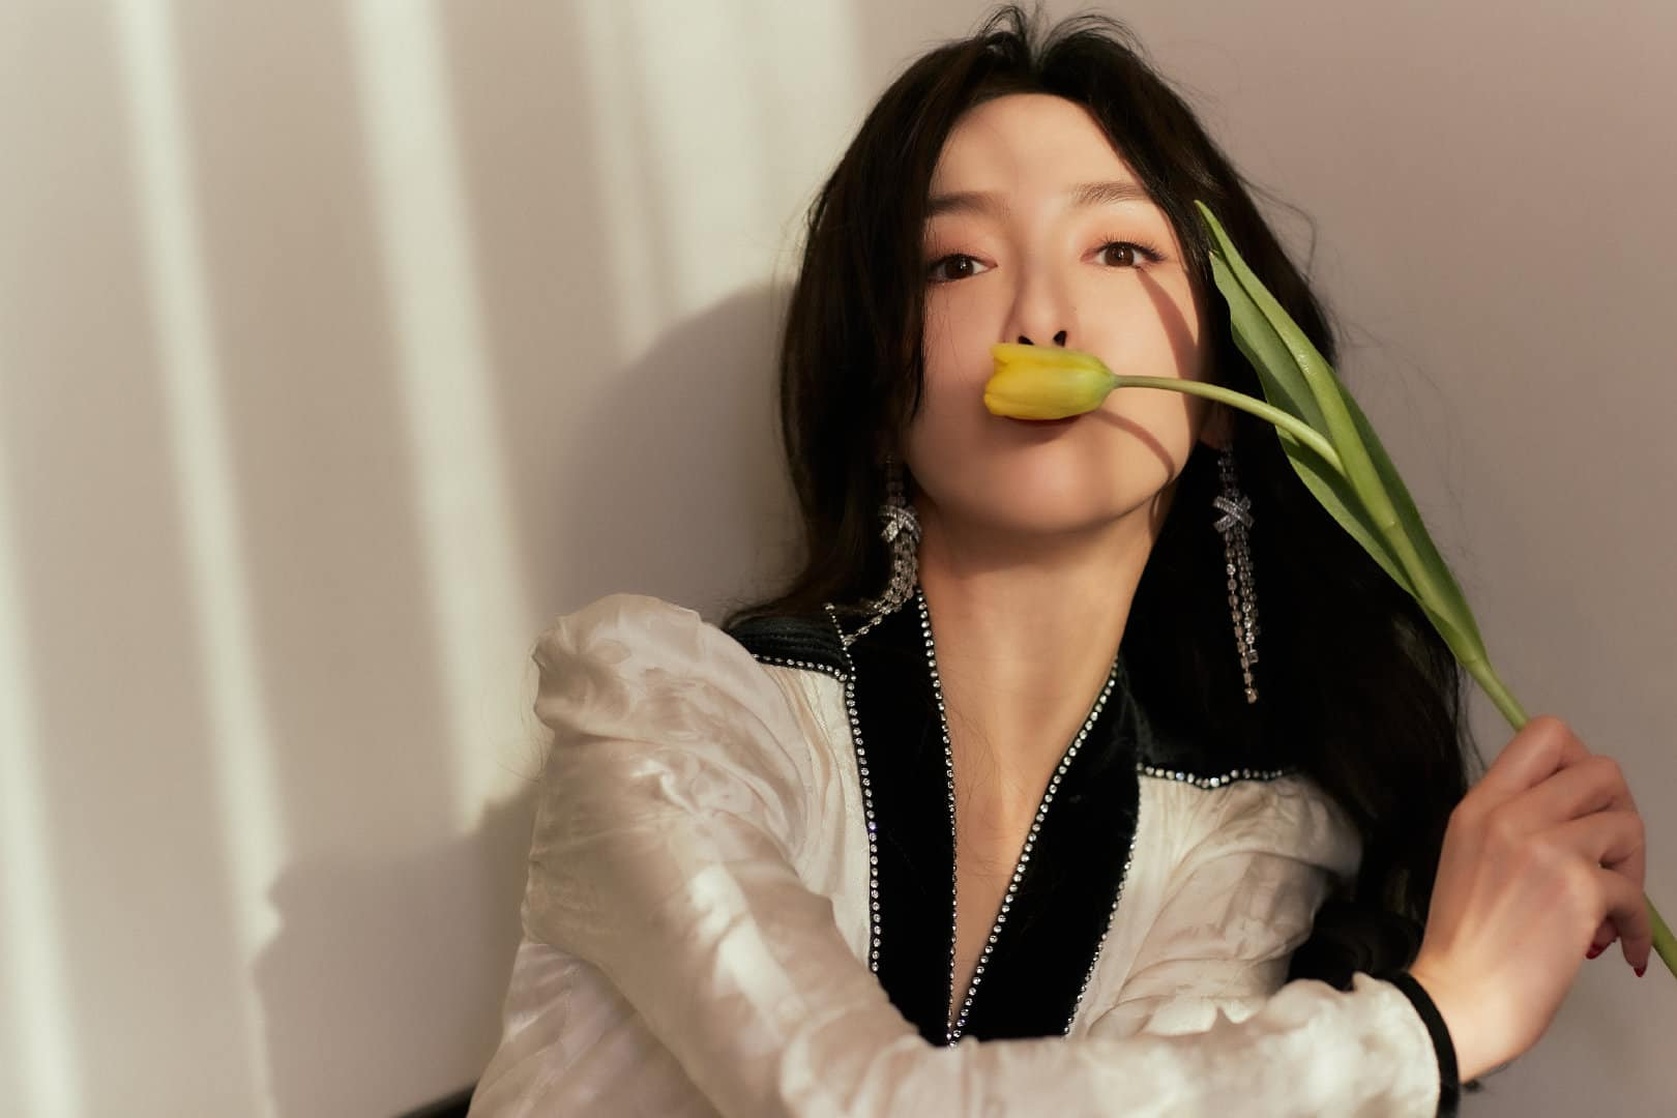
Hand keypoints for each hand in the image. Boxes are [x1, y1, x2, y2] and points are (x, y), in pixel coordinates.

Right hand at [1407, 716, 1648, 1081]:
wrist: (1457, 1000)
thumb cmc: (1463, 945)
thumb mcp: (1465, 857)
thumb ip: (1508, 824)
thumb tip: (1572, 815)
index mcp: (1479, 806)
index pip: (1545, 734)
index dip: (1579, 761)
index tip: (1582, 804)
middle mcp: (1510, 816)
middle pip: (1601, 770)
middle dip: (1618, 813)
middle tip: (1607, 857)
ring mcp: (1545, 849)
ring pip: (1626, 825)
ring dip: (1630, 870)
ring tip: (1606, 907)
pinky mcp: (1578, 891)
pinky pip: (1634, 892)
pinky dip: (1634, 924)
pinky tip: (1614, 945)